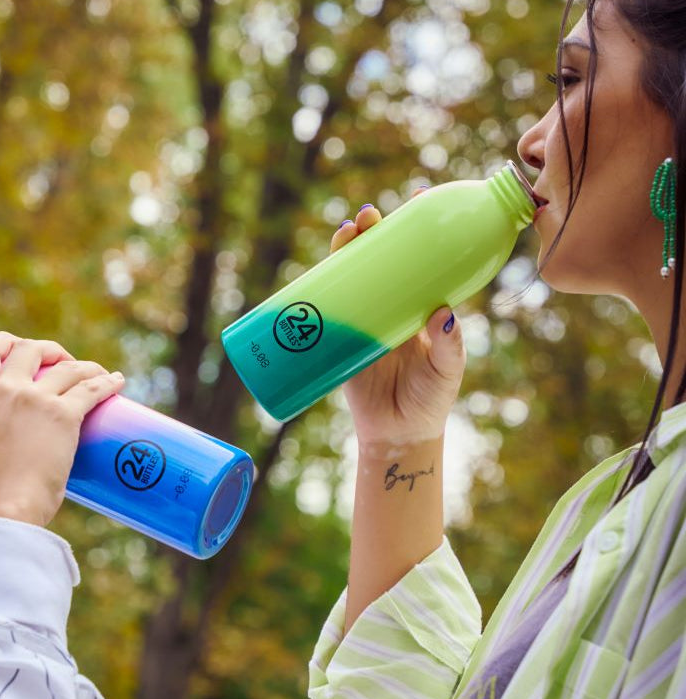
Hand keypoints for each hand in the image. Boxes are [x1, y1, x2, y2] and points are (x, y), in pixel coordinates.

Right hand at [0, 332, 123, 526]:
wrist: (4, 509)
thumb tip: (23, 447)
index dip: (6, 342)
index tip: (22, 349)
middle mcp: (5, 390)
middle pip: (31, 348)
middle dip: (51, 351)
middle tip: (65, 366)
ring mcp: (35, 399)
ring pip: (68, 368)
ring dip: (87, 368)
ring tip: (100, 375)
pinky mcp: (64, 415)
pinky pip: (92, 389)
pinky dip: (107, 383)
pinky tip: (117, 384)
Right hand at [333, 195, 465, 448]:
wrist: (396, 434)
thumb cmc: (429, 400)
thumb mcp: (446, 372)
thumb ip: (448, 346)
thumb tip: (442, 314)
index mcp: (421, 304)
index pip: (420, 257)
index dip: (417, 228)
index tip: (416, 198)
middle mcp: (392, 305)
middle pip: (380, 258)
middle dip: (373, 232)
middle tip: (369, 217)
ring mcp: (364, 320)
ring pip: (352, 277)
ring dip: (345, 251)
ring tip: (346, 233)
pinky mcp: (340, 340)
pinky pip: (327, 310)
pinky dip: (318, 289)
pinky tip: (316, 272)